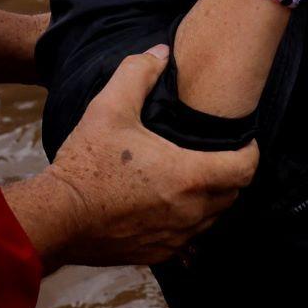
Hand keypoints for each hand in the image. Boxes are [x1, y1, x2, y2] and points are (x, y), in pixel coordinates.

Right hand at [16, 47, 258, 268]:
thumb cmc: (87, 163)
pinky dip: (189, 220)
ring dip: (212, 198)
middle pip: (233, 194)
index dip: (251, 151)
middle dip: (231, 173)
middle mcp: (191, 211)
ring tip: (195, 176)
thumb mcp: (109, 107)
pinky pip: (189, 238)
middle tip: (218, 153)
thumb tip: (160, 53)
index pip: (246, 168)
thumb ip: (138, 73)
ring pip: (213, 218)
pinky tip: (171, 204)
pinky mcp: (158, 254)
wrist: (57, 216)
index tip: (243, 140)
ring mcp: (176, 237)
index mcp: (189, 175)